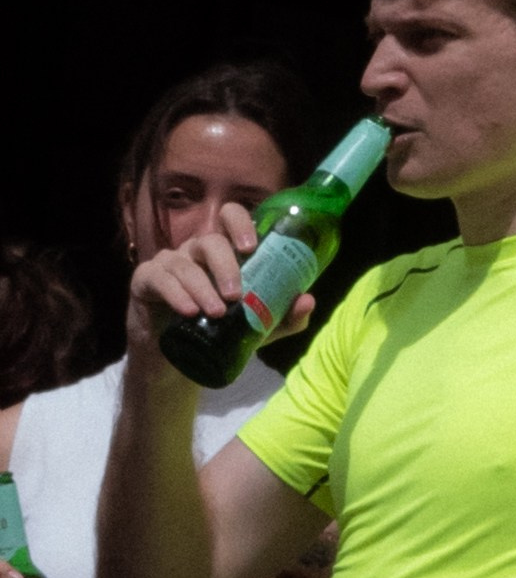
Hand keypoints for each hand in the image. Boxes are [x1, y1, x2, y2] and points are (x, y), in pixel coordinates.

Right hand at [124, 213, 309, 362]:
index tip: (251, 247)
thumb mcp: (255, 328)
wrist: (176, 359)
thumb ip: (283, 316)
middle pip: (209, 240)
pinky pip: (158, 278)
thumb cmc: (219, 331)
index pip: (229, 217)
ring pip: (184, 263)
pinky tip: (188, 311)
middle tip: (236, 294)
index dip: (240, 224)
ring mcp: (169, 262)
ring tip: (216, 312)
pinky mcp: (145, 280)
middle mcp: (196, 250)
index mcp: (223, 250)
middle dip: (225, 265)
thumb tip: (307, 301)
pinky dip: (175, 294)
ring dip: (202, 287)